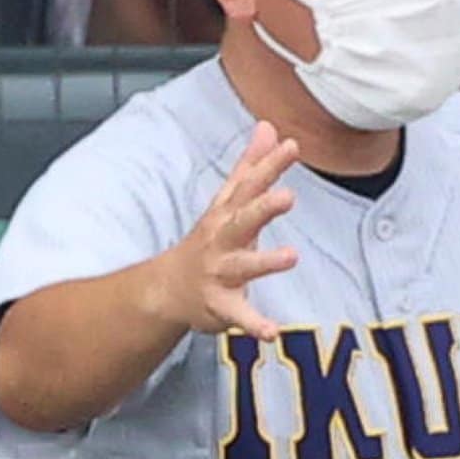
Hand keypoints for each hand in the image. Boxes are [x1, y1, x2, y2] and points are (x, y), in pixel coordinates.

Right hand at [146, 122, 298, 340]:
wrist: (167, 289)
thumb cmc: (209, 240)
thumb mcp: (228, 202)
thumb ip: (251, 165)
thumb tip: (269, 126)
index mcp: (227, 214)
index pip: (249, 185)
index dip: (269, 166)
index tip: (292, 145)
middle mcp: (222, 240)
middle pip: (242, 220)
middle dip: (263, 208)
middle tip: (288, 195)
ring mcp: (219, 272)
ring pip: (243, 266)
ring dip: (266, 262)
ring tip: (291, 256)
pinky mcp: (220, 305)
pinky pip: (239, 316)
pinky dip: (254, 324)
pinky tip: (272, 332)